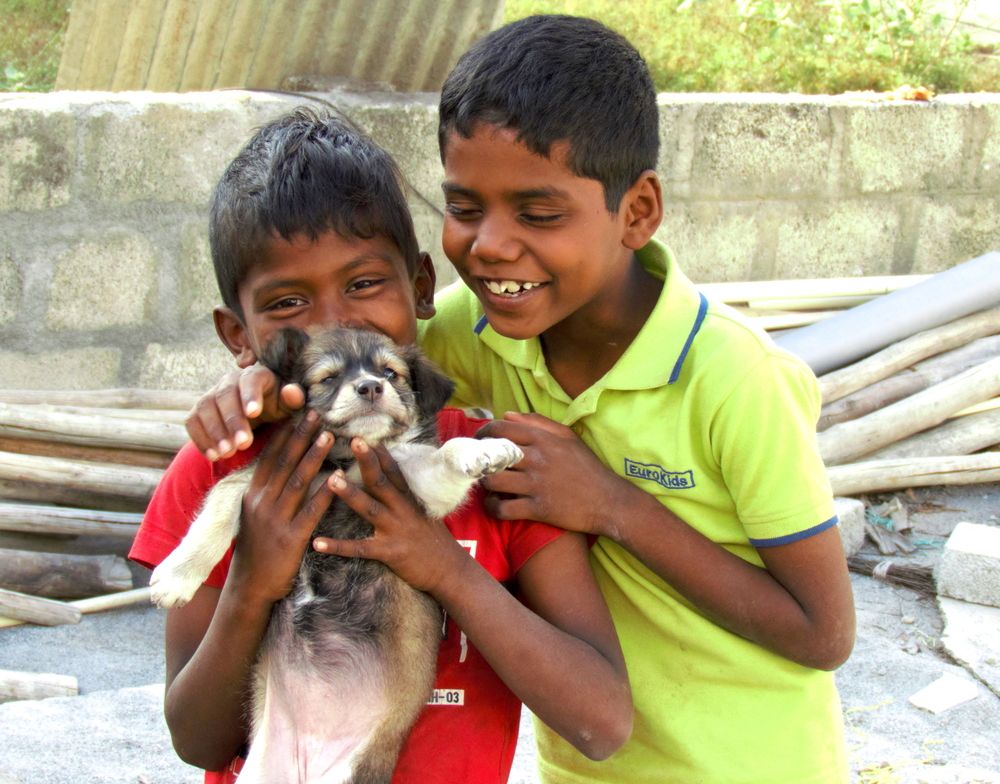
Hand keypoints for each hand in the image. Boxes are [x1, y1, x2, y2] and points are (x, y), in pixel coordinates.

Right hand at [185, 366, 304, 460]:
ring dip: (215, 431)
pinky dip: (200, 439)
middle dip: (233, 421)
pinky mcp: (199, 410)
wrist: (257, 416)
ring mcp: (211, 394)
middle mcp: (230, 381)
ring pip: (206, 408)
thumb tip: (291, 391)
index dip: (250, 395)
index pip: (250, 380)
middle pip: (225, 396)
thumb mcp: (289, 406)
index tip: (253, 413)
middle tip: (243, 444)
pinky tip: (213, 456)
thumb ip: (293, 399)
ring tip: (227, 453)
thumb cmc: (278, 408)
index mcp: (255, 376)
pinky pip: (193, 421)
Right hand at [228, 411, 335, 603]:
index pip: (269, 457)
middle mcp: (262, 503)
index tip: (298, 414)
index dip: (285, 434)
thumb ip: (265, 492)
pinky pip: (311, 510)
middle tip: (316, 414)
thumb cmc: (256, 551)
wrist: (249, 588)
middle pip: (284, 462)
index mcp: (252, 495)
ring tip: (329, 435)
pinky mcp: (291, 538)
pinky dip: (325, 492)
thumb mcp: (253, 515)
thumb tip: (280, 468)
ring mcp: (276, 520)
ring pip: (298, 481)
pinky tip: (338, 477)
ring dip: (314, 456)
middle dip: (301, 436)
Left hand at [312, 439, 466, 594]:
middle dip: (367, 461)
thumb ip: (407, 500)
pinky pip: (359, 548)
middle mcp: (402, 510)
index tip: (367, 435)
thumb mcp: (425, 515)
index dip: (381, 453)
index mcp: (410, 500)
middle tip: (353, 440)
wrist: (450, 571)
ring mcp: (395, 530)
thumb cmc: (436, 543)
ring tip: (331, 479)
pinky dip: (337, 546)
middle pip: (381, 482)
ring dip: (349, 493)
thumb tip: (392, 486)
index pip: (394, 471)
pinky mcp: (389, 552)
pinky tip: (316, 543)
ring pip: (369, 508)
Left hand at [475, 412, 632, 537]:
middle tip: (478, 464)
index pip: (501, 428)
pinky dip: (493, 507)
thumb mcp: (568, 437)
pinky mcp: (538, 509)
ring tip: (487, 485)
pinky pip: (503, 508)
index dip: (483, 432)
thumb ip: (538, 423)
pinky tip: (494, 505)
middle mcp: (538, 459)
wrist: (608, 500)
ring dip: (484, 484)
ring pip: (493, 481)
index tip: (479, 440)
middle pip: (492, 454)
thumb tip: (507, 414)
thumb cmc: (587, 467)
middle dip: (479, 459)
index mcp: (543, 439)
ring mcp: (537, 485)